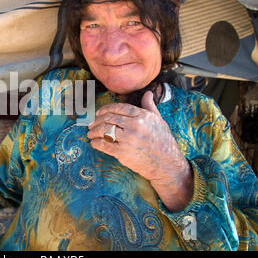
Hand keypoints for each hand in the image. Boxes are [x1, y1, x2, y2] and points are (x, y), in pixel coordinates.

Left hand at [87, 91, 192, 211]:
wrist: (166, 164)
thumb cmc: (163, 141)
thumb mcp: (159, 120)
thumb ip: (149, 106)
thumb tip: (147, 93)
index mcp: (142, 116)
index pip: (118, 108)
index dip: (105, 109)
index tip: (99, 113)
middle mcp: (134, 126)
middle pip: (109, 118)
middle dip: (97, 121)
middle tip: (91, 124)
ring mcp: (128, 139)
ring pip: (104, 130)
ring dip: (94, 131)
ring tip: (90, 133)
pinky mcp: (123, 153)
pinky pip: (104, 145)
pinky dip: (96, 143)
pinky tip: (94, 143)